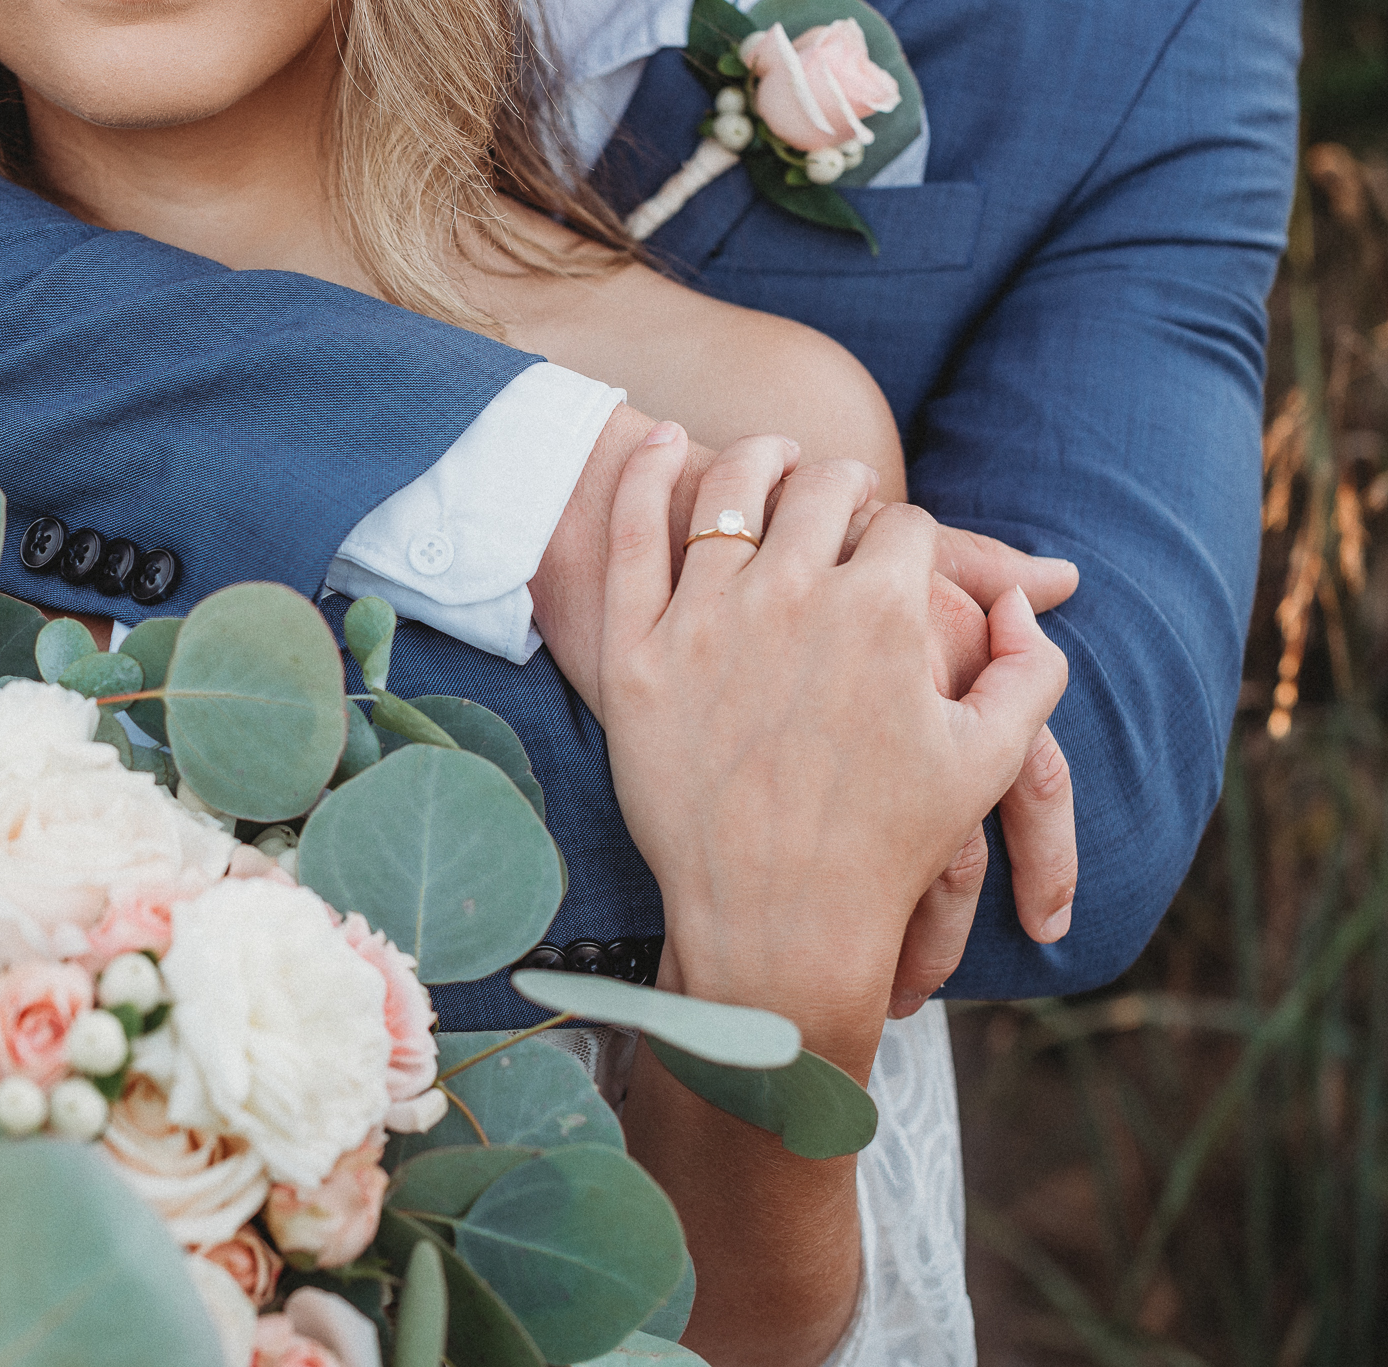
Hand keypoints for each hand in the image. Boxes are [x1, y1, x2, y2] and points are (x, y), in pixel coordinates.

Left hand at [598, 427, 1066, 1069]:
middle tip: (839, 487)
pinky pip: (633, 536)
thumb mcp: (988, 762)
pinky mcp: (634, 653)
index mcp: (885, 614)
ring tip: (765, 456)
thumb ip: (1032, 671)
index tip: (902, 545)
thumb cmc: (885, 847)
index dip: (911, 534)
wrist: (775, 921)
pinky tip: (663, 440)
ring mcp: (706, 622)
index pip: (907, 526)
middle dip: (843, 482)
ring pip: (728, 493)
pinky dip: (643, 476)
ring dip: (756, 457)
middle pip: (823, 491)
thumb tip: (1043, 597)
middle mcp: (795, 599)